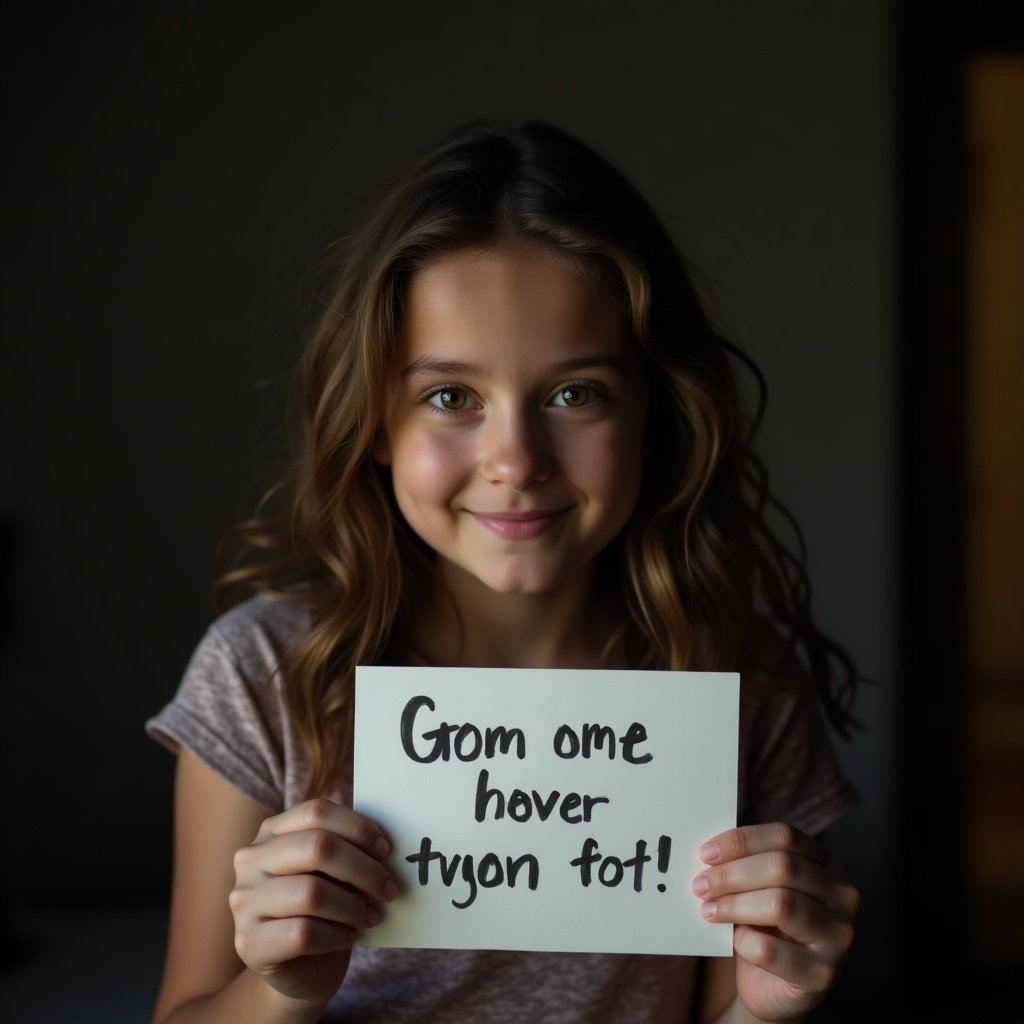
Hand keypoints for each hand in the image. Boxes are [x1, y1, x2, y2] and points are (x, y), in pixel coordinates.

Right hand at [229, 798, 398, 1008]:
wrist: (300, 969)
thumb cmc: (324, 909)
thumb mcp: (334, 871)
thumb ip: (349, 849)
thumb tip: (383, 845)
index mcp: (271, 831)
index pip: (317, 811)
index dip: (358, 827)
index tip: (386, 850)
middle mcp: (250, 860)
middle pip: (318, 847)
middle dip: (363, 869)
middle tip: (389, 889)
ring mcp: (243, 901)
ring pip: (312, 893)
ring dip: (353, 906)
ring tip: (371, 916)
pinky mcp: (247, 942)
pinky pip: (303, 933)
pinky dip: (337, 935)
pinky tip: (349, 937)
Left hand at [692, 823, 857, 1021]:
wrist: (775, 989)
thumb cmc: (767, 928)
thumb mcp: (763, 889)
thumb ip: (748, 866)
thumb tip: (710, 854)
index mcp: (829, 865)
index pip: (785, 836)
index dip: (742, 841)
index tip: (706, 852)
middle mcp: (844, 897)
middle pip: (782, 867)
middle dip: (732, 874)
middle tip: (700, 884)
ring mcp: (839, 937)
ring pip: (780, 904)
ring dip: (734, 905)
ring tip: (708, 910)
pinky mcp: (822, 974)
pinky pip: (771, 950)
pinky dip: (744, 942)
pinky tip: (734, 941)